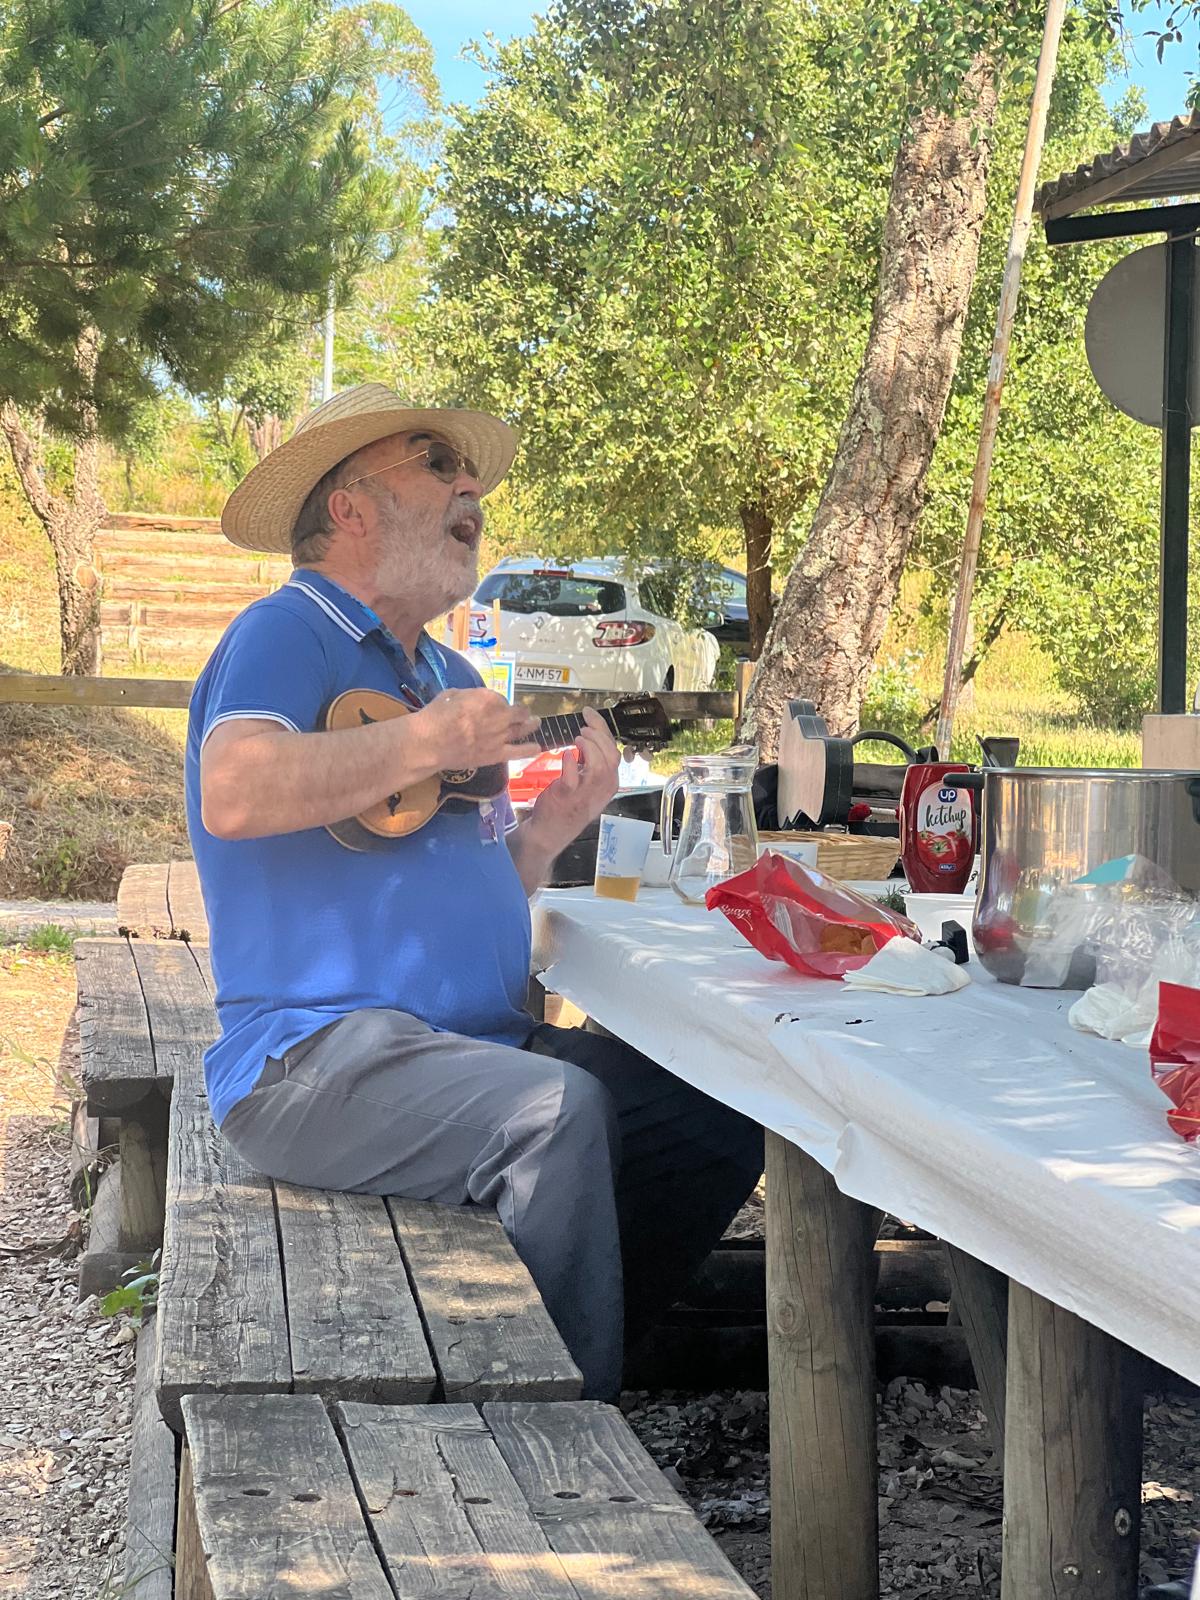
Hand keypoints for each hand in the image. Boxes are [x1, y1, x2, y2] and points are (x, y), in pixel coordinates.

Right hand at [414, 688, 538, 771]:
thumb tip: (472, 701)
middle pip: (517, 712)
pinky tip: (537, 748)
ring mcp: (500, 736)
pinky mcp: (497, 754)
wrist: (431, 742)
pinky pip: (518, 752)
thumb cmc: (436, 716)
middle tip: (523, 713)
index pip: (500, 698)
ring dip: (531, 725)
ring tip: (536, 723)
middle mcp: (499, 715)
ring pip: (522, 729)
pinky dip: (529, 749)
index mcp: (488, 698)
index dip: (498, 702)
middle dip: (521, 712)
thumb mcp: (452, 695)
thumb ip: (468, 697)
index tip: (494, 705)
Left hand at [527, 707, 620, 852]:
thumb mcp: (588, 784)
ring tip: (576, 738)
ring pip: (598, 766)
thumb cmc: (568, 804)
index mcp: (609, 783)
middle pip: (610, 756)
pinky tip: (566, 755)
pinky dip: (570, 762)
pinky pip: (573, 777)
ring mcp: (586, 794)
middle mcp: (602, 789)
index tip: (590, 715)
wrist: (550, 831)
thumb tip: (589, 736)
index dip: (603, 730)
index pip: (614, 752)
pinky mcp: (567, 797)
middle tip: (583, 727)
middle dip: (598, 736)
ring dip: (588, 747)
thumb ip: (591, 762)